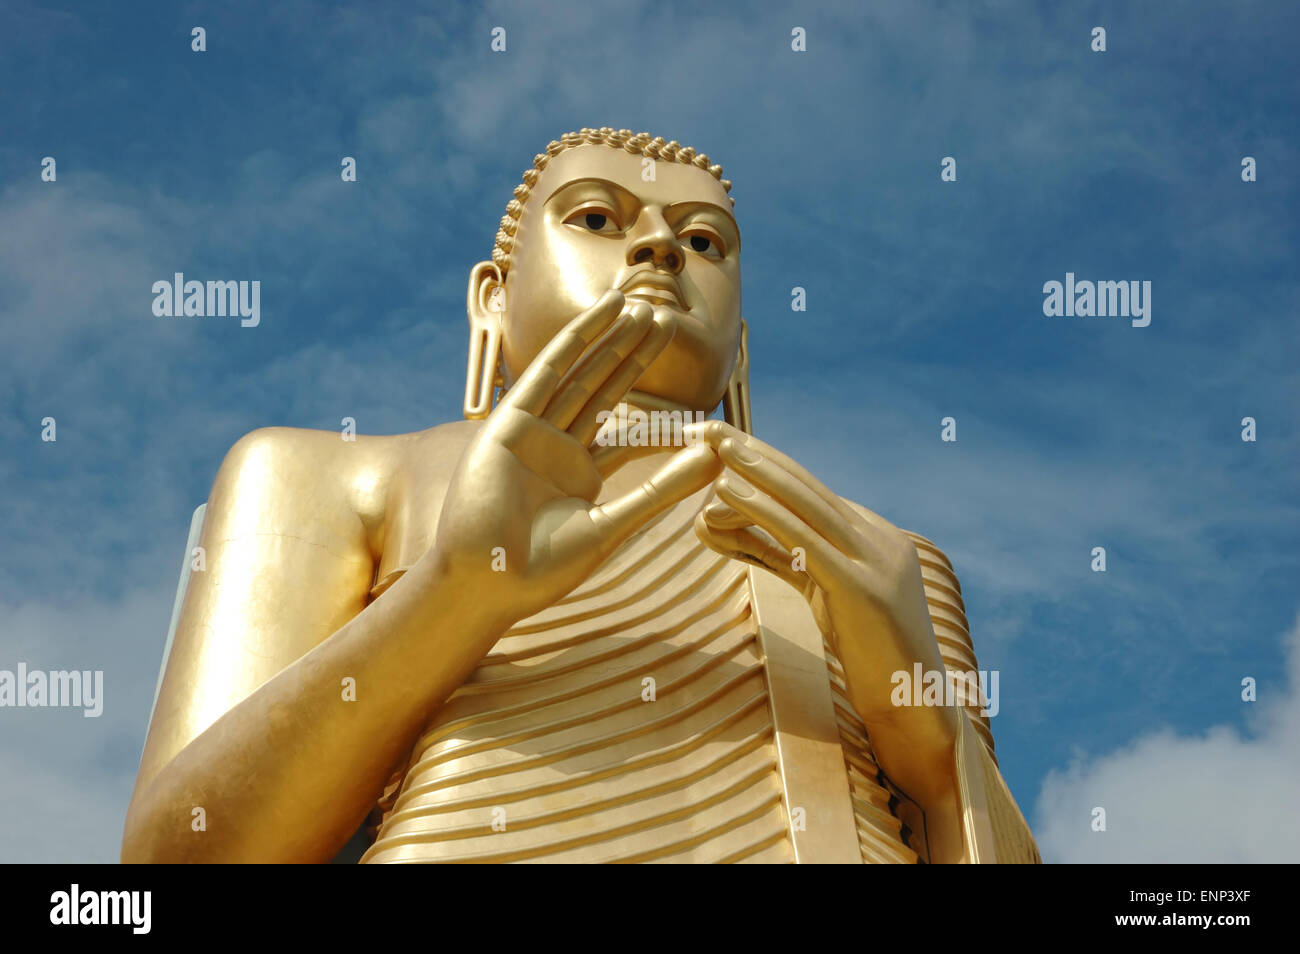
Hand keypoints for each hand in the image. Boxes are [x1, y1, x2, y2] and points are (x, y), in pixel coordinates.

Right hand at [426, 290, 722, 634]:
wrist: (487, 583)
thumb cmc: (543, 569)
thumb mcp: (613, 523)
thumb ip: (662, 487)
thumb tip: (716, 458)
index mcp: (580, 477)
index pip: (626, 432)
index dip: (656, 406)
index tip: (693, 394)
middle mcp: (557, 450)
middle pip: (603, 391)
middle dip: (633, 356)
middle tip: (665, 320)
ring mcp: (532, 433)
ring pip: (580, 375)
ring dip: (610, 339)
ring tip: (642, 307)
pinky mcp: (509, 423)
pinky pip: (547, 372)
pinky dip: (575, 340)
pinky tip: (602, 312)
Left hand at [686, 421, 958, 754]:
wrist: (917, 708)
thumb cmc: (868, 656)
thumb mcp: (821, 595)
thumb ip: (779, 555)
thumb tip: (723, 525)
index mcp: (872, 534)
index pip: (808, 491)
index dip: (762, 464)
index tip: (722, 444)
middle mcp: (877, 536)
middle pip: (804, 484)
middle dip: (754, 453)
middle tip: (710, 428)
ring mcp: (874, 558)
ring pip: (804, 502)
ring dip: (754, 469)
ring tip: (714, 445)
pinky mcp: (861, 587)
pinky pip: (802, 539)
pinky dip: (762, 510)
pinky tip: (728, 491)